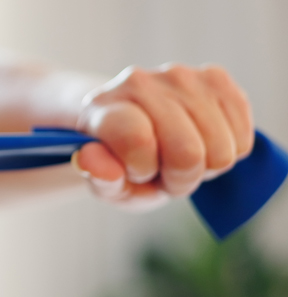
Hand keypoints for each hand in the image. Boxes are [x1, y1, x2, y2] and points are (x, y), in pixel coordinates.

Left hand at [73, 64, 253, 209]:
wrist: (139, 126)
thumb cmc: (123, 162)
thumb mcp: (108, 184)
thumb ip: (99, 178)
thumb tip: (91, 159)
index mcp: (102, 106)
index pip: (137, 140)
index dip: (143, 169)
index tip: (136, 170)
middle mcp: (138, 82)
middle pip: (188, 152)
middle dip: (179, 177)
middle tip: (164, 171)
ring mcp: (179, 75)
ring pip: (220, 149)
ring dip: (205, 166)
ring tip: (180, 155)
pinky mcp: (215, 77)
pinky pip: (242, 137)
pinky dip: (227, 152)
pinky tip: (202, 141)